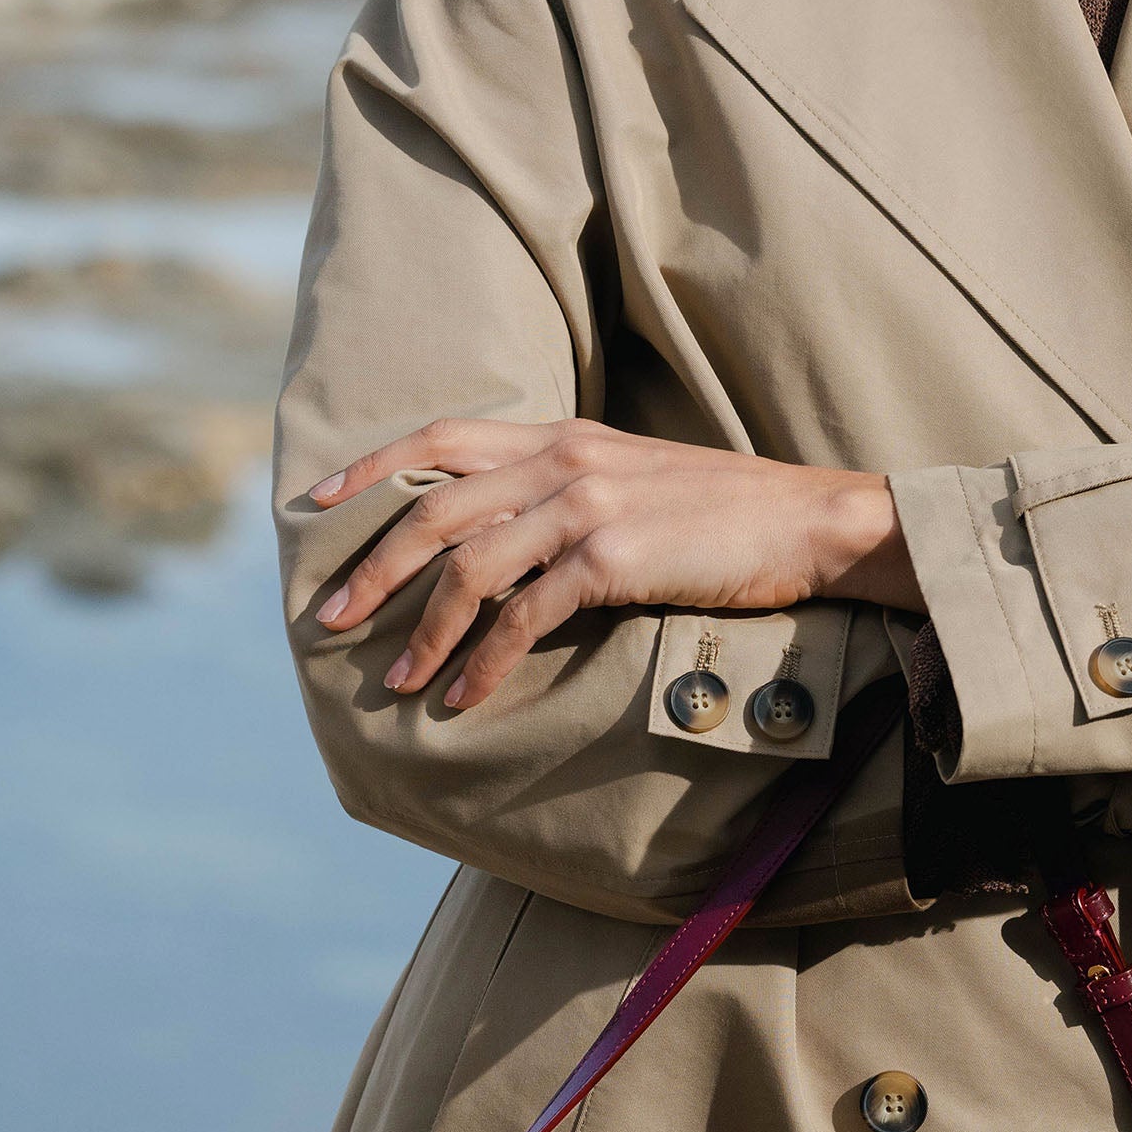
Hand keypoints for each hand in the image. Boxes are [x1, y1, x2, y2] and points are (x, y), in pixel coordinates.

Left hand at [308, 419, 920, 711]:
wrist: (812, 520)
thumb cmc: (731, 512)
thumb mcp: (637, 475)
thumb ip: (572, 485)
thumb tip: (511, 527)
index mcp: (564, 434)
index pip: (443, 437)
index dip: (374, 467)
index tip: (319, 502)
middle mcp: (565, 459)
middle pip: (436, 509)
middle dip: (375, 568)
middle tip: (333, 618)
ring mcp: (588, 506)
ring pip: (469, 568)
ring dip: (423, 632)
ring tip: (396, 681)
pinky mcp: (614, 558)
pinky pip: (524, 616)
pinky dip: (485, 662)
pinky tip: (464, 697)